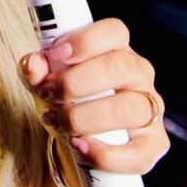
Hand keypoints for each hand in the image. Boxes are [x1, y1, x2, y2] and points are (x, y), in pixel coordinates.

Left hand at [19, 18, 169, 174]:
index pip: (115, 31)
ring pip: (127, 109)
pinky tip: (79, 145)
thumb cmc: (67, 99)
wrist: (78, 138)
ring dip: (83, 117)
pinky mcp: (153, 145)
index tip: (56, 53)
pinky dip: (103, 154)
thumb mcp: (46, 80)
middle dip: (75, 82)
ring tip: (58, 121)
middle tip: (48, 94)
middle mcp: (139, 75)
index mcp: (117, 49)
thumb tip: (33, 64)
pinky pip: (137, 154)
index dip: (86, 40)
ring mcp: (150, 109)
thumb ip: (36, 69)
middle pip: (119, 67)